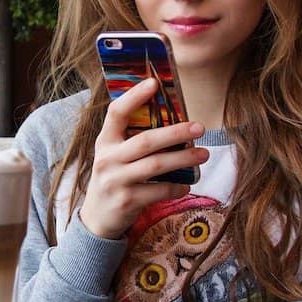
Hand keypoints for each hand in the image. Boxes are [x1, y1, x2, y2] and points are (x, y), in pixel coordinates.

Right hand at [80, 78, 208, 238]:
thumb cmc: (114, 178)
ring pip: (156, 165)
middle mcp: (107, 159)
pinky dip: (177, 187)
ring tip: (203, 154)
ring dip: (183, 158)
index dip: (134, 97)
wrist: (97, 218)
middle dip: (175, 132)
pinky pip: (159, 191)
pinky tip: (187, 185)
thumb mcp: (115, 155)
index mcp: (104, 141)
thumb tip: (173, 120)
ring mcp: (116, 181)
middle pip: (145, 141)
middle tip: (199, 127)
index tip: (154, 83)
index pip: (116, 113)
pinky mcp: (127, 201)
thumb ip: (132, 138)